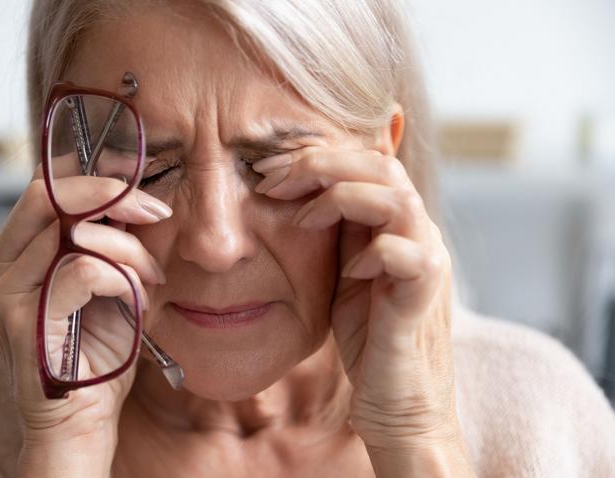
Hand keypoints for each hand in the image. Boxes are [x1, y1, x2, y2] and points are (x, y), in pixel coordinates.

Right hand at [0, 162, 170, 475]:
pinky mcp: (22, 320)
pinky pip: (83, 270)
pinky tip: (136, 299)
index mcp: (13, 256)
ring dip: (128, 249)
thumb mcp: (106, 284)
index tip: (138, 186)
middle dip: (112, 195)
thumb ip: (106, 241)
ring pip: (72, 232)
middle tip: (154, 212)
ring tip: (150, 277)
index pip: (44, 188)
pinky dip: (122, 278)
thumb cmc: (96, 355)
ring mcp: (4, 294)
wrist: (81, 425)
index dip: (93, 176)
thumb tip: (133, 194)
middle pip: (47, 194)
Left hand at [253, 147, 472, 474]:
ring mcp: (427, 261)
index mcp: (398, 223)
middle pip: (380, 165)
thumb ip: (335, 232)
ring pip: (395, 197)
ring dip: (339, 198)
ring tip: (300, 218)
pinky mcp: (423, 297)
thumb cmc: (368, 337)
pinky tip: (348, 270)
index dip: (316, 157)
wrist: (398, 402)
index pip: (365, 161)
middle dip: (319, 164)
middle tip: (271, 181)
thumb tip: (294, 192)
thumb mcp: (342, 273)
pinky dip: (372, 252)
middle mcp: (419, 233)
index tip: (266, 170)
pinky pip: (406, 254)